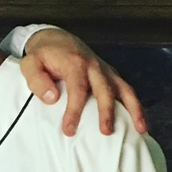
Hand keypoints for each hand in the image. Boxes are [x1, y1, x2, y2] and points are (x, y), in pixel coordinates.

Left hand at [19, 28, 147, 136]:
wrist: (55, 38)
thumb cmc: (42, 55)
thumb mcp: (30, 64)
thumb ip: (37, 81)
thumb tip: (53, 98)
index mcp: (75, 63)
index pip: (78, 89)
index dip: (75, 111)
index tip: (69, 130)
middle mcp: (94, 66)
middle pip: (105, 90)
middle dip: (107, 112)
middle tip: (106, 132)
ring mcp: (105, 70)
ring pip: (124, 89)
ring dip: (134, 109)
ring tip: (141, 130)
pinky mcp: (110, 75)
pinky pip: (126, 90)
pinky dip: (136, 106)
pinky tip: (141, 123)